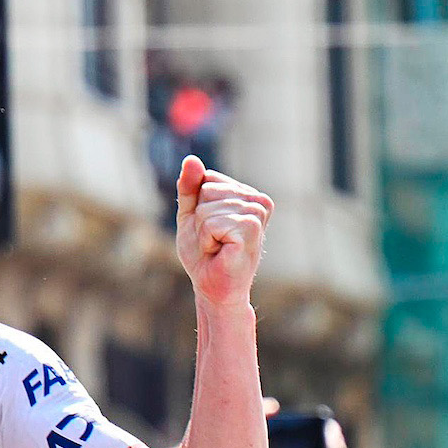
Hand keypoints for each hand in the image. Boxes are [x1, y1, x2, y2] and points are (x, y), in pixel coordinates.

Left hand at [175, 155, 272, 307]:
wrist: (213, 288)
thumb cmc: (205, 255)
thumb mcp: (191, 216)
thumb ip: (190, 188)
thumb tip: (191, 159)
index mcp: (247, 194)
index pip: (207, 179)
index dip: (197, 207)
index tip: (208, 229)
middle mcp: (257, 201)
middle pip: (207, 191)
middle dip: (199, 220)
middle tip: (212, 241)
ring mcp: (257, 214)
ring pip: (207, 207)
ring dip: (203, 233)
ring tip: (216, 247)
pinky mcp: (251, 228)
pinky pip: (211, 222)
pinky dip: (206, 240)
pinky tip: (220, 251)